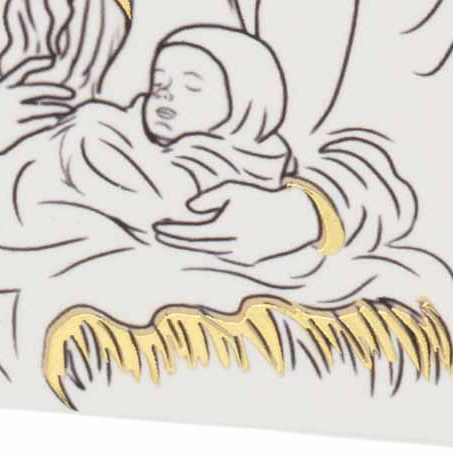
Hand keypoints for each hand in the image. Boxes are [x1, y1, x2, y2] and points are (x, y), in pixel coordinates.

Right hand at [0, 57, 71, 177]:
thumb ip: (12, 88)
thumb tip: (35, 88)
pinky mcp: (14, 131)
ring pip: (42, 109)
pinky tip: (55, 120)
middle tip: (71, 93)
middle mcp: (9, 97)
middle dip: (58, 90)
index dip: (39, 62)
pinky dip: (48, 121)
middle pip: (39, 89)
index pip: (24, 67)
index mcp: (2, 85)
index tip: (52, 59)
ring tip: (68, 109)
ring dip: (57, 108)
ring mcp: (12, 115)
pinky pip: (37, 125)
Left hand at [152, 181, 320, 266]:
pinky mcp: (248, 261)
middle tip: (157, 234)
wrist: (295, 218)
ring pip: (207, 253)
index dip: (172, 232)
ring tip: (172, 238)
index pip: (191, 234)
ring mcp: (240, 257)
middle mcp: (232, 247)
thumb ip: (209, 199)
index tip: (157, 228)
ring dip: (189, 246)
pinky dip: (206, 249)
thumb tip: (188, 209)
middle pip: (195, 246)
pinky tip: (195, 243)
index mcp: (227, 228)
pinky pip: (220, 255)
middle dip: (175, 240)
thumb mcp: (234, 190)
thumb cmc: (262, 199)